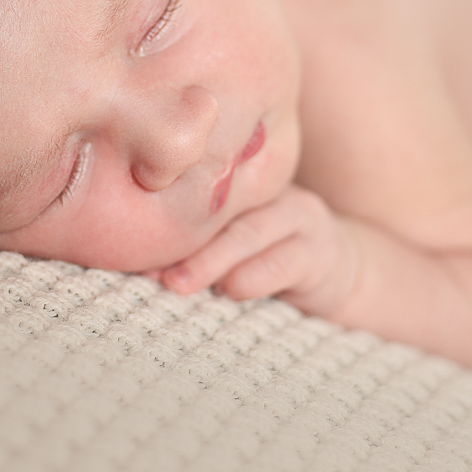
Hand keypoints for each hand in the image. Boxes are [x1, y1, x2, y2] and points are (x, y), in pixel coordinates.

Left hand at [160, 185, 360, 317]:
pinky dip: (255, 277)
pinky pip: (286, 261)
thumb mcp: (233, 245)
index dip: (165, 214)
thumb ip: (198, 242)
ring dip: (212, 260)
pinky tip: (232, 290)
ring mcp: (300, 217)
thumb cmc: (269, 261)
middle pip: (223, 209)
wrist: (342, 277)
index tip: (129, 242)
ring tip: (179, 283)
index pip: (202, 188)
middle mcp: (270, 190)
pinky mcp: (321, 252)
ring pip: (251, 233)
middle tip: (152, 270)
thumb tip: (141, 264)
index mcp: (243, 181)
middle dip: (184, 241)